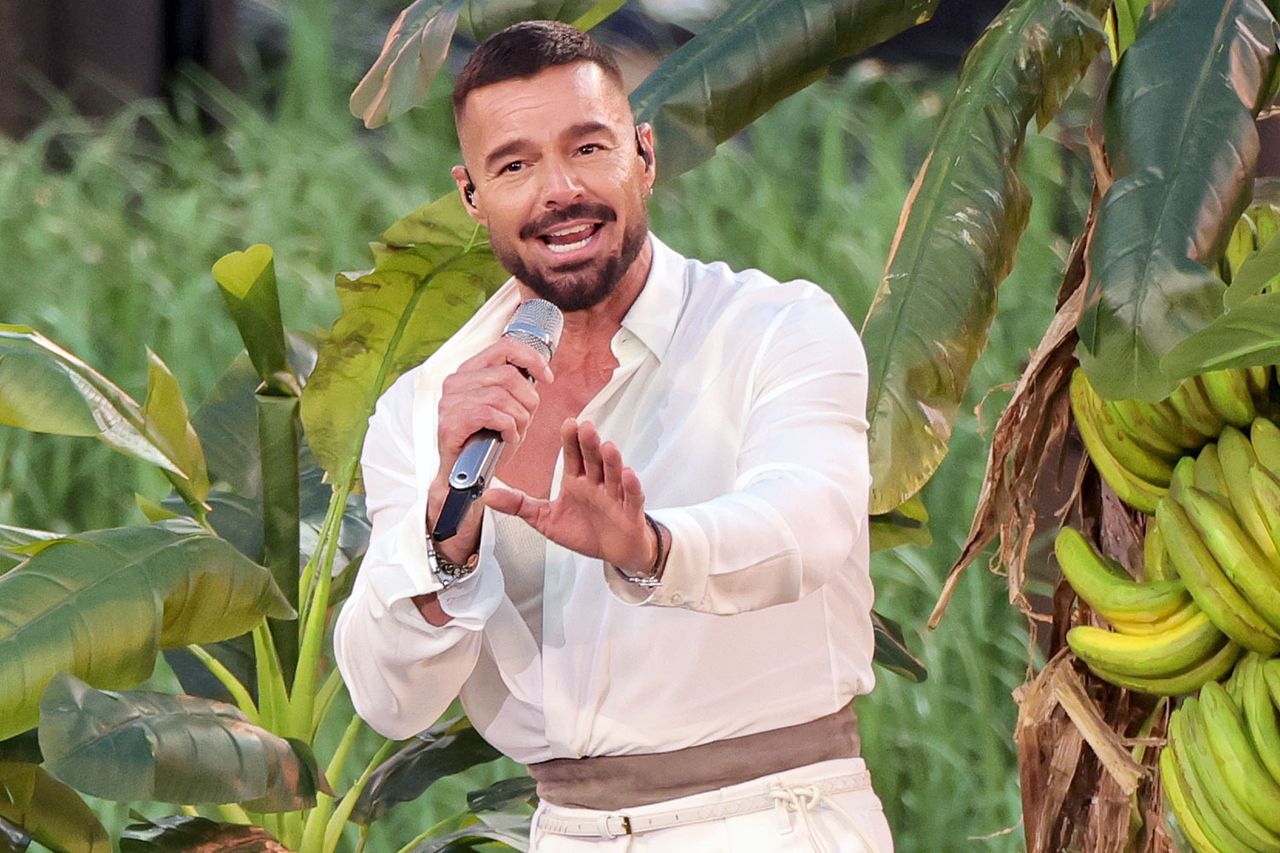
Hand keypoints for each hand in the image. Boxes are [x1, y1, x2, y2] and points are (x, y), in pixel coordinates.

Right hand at [428, 337, 553, 555]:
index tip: (548, 378)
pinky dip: (507, 428)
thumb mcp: (506, 407)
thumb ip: (516, 386)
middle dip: (528, 399)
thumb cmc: (487, 440)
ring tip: (515, 431)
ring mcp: (450, 402)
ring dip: (518, 417)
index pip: (505, 347)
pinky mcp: (450, 423)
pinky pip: (490, 414)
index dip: (532, 359)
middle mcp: (456, 381)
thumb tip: (540, 372)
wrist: (465, 476)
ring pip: (501, 396)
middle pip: (508, 375)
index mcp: (469, 371)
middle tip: (526, 419)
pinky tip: (507, 438)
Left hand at [484, 419, 657, 573]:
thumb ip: (519, 505)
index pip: (573, 455)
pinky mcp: (629, 512)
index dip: (571, 440)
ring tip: (607, 447)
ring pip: (613, 474)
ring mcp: (614, 496)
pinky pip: (632, 497)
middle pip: (593, 459)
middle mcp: (596, 484)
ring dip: (611, 460)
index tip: (568, 424)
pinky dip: (631, 486)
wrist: (613, 551)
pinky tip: (628, 475)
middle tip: (584, 427)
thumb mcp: (545, 519)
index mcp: (576, 480)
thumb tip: (488, 495)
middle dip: (589, 444)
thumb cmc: (584, 530)